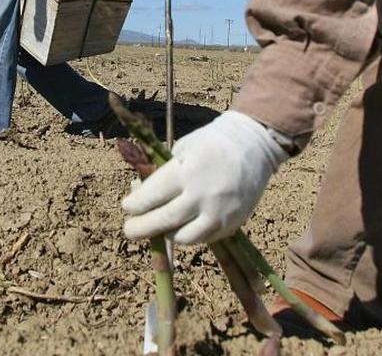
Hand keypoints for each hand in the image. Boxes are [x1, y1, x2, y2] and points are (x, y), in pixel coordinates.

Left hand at [121, 111, 288, 243]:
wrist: (255, 146)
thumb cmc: (212, 143)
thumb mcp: (184, 148)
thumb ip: (165, 172)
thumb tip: (141, 193)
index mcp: (187, 170)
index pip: (153, 195)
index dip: (135, 204)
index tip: (127, 207)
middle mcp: (202, 195)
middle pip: (164, 220)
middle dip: (141, 228)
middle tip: (129, 230)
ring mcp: (219, 212)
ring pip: (184, 237)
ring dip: (167, 235)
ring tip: (160, 228)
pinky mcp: (231, 224)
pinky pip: (204, 238)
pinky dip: (190, 235)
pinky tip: (183, 225)